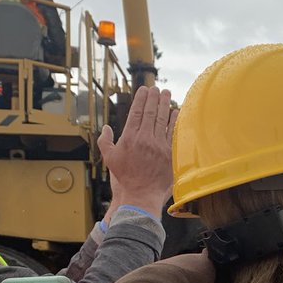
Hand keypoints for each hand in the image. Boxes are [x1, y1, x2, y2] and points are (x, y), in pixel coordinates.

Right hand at [98, 85, 176, 218]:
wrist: (141, 194)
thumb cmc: (124, 177)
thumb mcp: (109, 158)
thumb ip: (105, 141)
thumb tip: (106, 128)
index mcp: (129, 138)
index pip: (136, 113)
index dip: (141, 99)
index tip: (144, 89)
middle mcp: (144, 139)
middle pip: (150, 113)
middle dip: (154, 98)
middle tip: (157, 88)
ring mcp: (158, 146)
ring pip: (162, 120)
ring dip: (165, 105)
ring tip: (167, 94)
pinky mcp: (169, 154)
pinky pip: (173, 133)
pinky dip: (174, 121)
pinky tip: (176, 112)